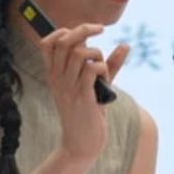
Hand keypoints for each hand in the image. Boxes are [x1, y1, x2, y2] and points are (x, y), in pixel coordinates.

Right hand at [41, 24, 129, 163]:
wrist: (81, 143)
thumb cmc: (88, 113)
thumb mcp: (95, 85)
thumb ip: (109, 65)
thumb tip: (126, 45)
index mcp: (54, 74)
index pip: (47, 43)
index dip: (63, 31)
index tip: (84, 32)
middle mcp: (57, 78)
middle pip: (64, 41)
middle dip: (84, 29)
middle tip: (101, 30)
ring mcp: (68, 87)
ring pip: (82, 53)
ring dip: (99, 55)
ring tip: (104, 70)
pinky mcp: (82, 97)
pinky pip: (93, 70)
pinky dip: (104, 68)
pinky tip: (105, 81)